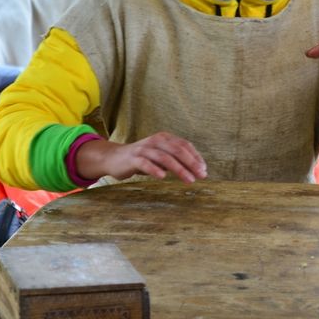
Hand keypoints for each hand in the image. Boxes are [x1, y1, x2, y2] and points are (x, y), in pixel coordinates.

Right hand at [76, 132, 207, 183]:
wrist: (114, 158)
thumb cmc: (142, 158)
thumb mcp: (161, 156)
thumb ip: (176, 160)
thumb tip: (196, 170)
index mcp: (165, 138)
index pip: (184, 145)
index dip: (196, 157)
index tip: (204, 170)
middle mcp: (156, 141)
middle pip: (177, 150)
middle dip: (192, 163)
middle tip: (201, 175)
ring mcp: (144, 149)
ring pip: (164, 157)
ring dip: (179, 169)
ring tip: (189, 180)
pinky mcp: (133, 158)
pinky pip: (145, 163)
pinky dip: (155, 170)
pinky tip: (163, 177)